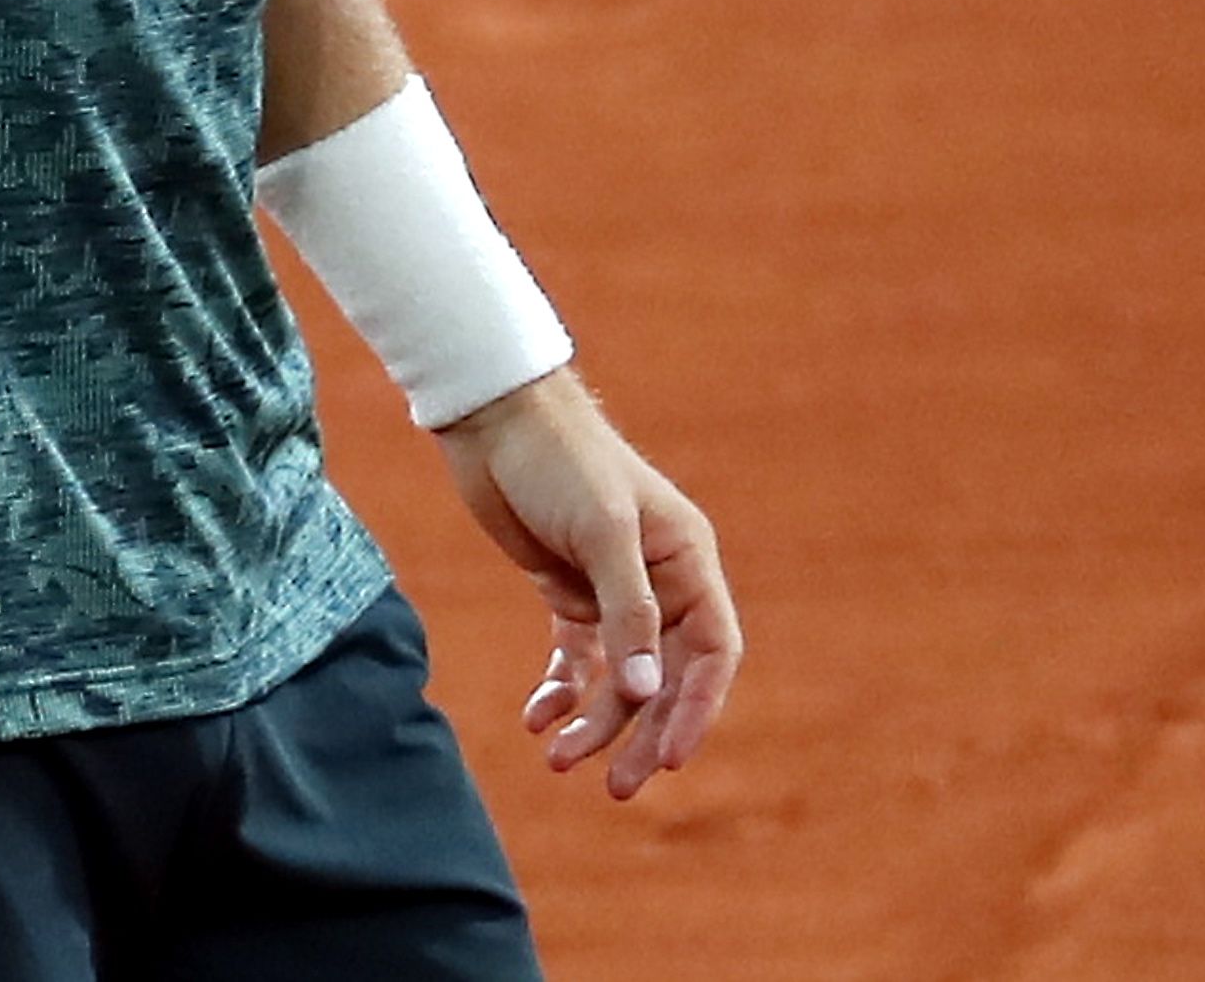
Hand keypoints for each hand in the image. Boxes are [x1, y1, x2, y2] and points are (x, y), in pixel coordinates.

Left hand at [433, 367, 740, 799]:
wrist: (493, 419)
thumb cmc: (559, 460)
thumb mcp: (601, 531)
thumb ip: (628, 611)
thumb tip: (646, 692)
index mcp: (687, 562)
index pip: (711, 653)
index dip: (695, 709)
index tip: (667, 758)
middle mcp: (659, 581)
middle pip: (663, 677)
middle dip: (640, 732)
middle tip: (615, 785)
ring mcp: (612, 588)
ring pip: (616, 676)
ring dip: (594, 721)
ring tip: (557, 760)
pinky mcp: (567, 588)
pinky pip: (575, 656)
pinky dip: (560, 690)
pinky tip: (536, 717)